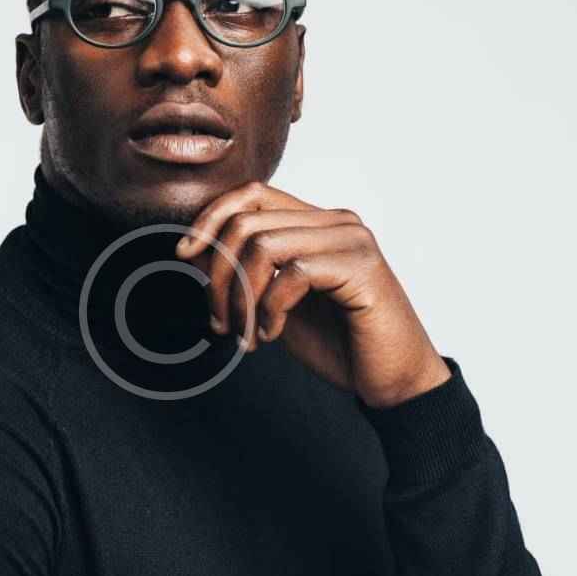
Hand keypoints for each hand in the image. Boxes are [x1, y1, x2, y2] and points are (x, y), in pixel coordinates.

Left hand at [174, 182, 451, 408]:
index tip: (184, 255)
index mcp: (316, 222)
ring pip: (263, 245)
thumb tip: (195, 251)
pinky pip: (292, 274)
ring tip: (244, 334)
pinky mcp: (362, 268)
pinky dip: (270, 310)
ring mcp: (352, 241)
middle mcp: (336, 222)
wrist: (392, 382)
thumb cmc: (338, 342)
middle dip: (218, 274)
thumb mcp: (274, 303)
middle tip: (219, 321)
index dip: (210, 218)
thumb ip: (244, 273)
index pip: (251, 193)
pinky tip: (273, 335)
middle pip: (248, 220)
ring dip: (240, 298)